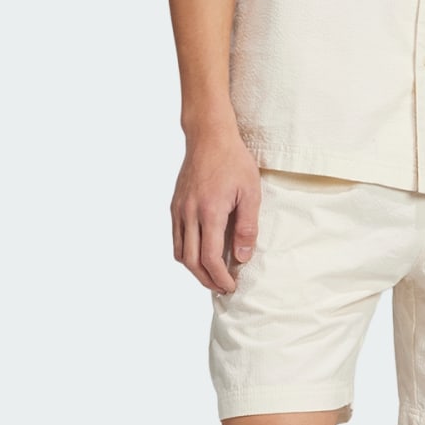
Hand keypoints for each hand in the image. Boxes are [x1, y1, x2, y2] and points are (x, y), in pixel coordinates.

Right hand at [171, 130, 260, 293]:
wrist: (209, 136)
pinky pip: (176, 237)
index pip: (209, 257)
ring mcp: (179, 209)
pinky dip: (186, 253)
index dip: (219, 277)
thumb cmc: (233, 161)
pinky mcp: (175, 205)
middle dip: (206, 280)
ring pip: (179, 252)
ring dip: (194, 269)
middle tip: (222, 288)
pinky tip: (200, 254)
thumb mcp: (250, 193)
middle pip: (191, 261)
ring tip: (211, 276)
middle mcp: (189, 213)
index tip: (231, 286)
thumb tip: (242, 257)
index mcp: (209, 211)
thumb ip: (246, 227)